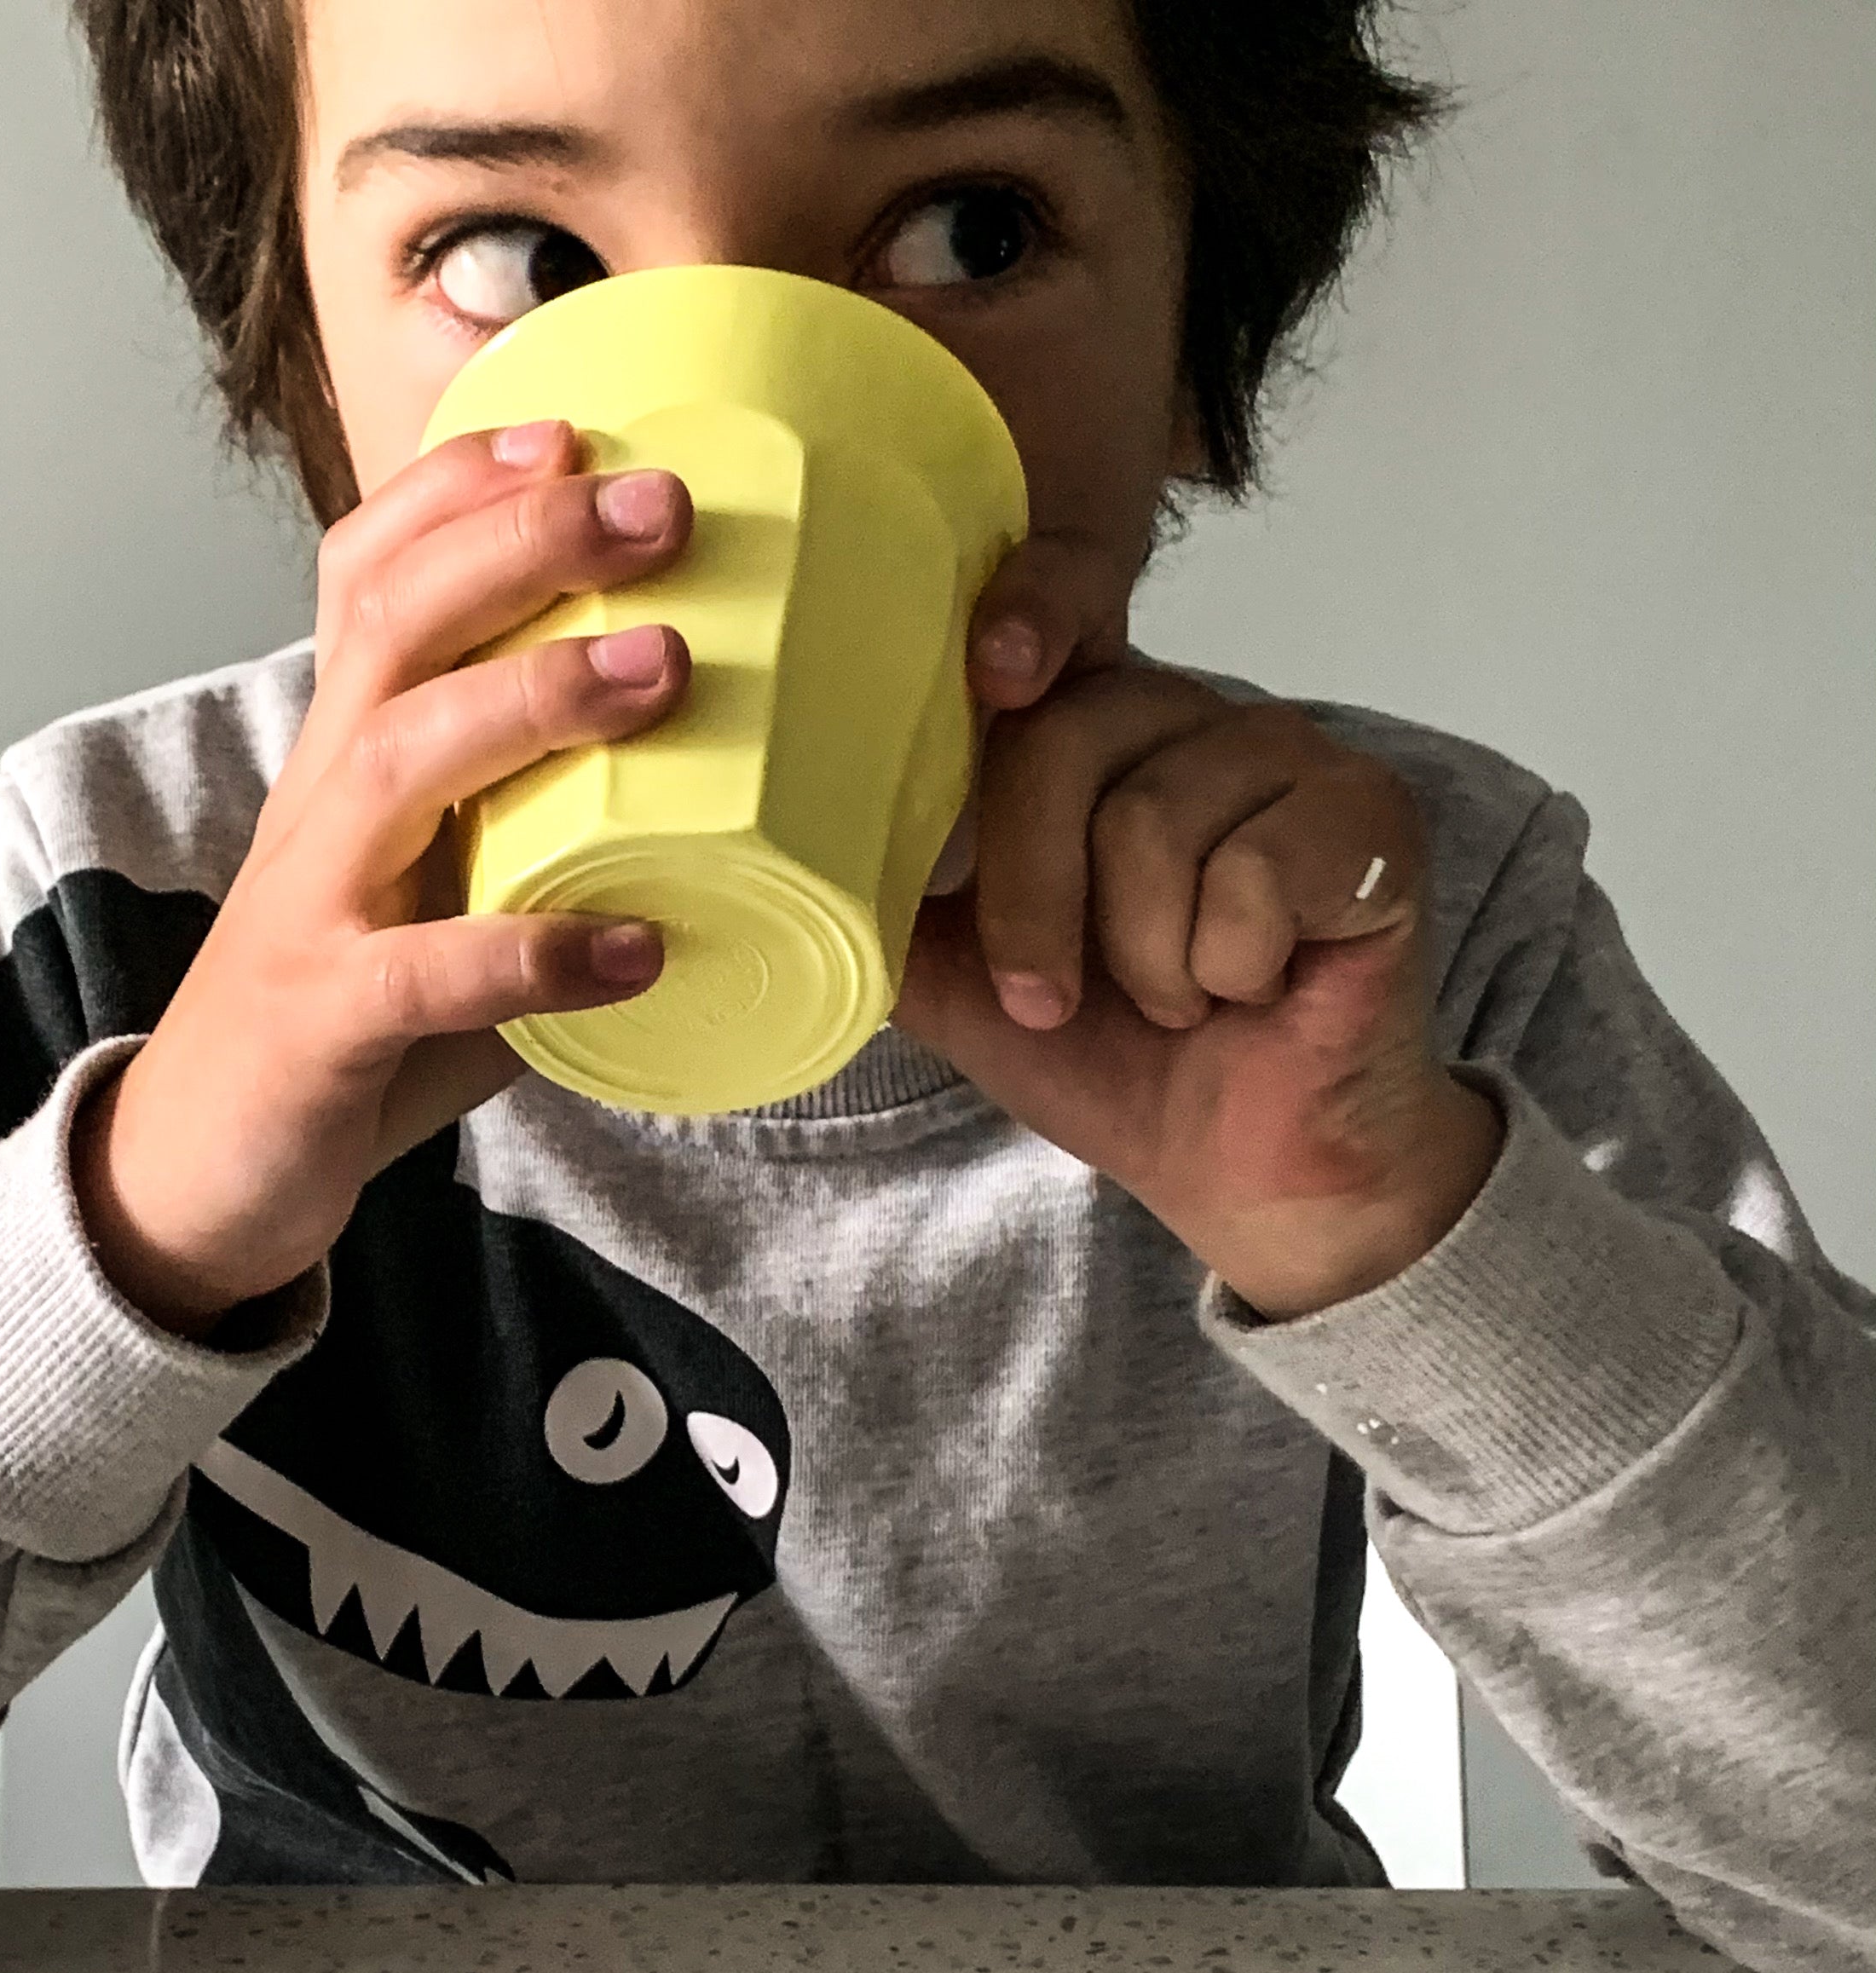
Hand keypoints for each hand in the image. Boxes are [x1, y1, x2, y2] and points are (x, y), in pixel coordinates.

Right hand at [74, 420, 692, 1338]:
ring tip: (666, 669)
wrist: (197, 1169)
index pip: (371, 576)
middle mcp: (318, 805)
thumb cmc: (343, 1023)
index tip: (573, 429)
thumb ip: (541, 847)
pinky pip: (427, 972)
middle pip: (395, 625)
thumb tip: (723, 813)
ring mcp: (313, 907)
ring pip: (402, 759)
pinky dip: (535, 954)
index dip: (457, 491)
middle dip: (523, 545)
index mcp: (344, 758)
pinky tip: (639, 949)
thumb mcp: (437, 900)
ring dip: (535, 700)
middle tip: (661, 505)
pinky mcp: (322, 1019)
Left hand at [893, 544, 1503, 1320]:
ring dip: (1144, 959)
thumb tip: (774, 863)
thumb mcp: (961, 985)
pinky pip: (1260, 869)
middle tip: (1050, 1000)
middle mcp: (1192, 718)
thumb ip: (886, 909)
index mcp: (1094, 737)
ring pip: (1155, 818)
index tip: (987, 672)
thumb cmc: (1113, 1061)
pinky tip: (1256, 990)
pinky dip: (1232, 965)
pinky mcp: (1374, 818)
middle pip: (1064, 738)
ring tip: (1178, 1000)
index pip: (1029, 656)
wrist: (1242, 1167)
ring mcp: (1291, 758)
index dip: (1011, 630)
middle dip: (1031, 900)